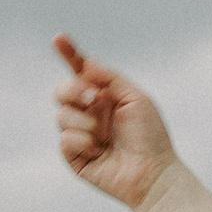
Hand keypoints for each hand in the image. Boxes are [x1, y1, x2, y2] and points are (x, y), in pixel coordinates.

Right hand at [53, 36, 211, 211]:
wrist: (153, 173)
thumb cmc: (151, 137)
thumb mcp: (136, 98)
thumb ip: (110, 78)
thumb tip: (86, 63)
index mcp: (103, 97)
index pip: (80, 72)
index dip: (68, 55)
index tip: (58, 38)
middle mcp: (89, 113)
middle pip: (62, 91)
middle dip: (73, 90)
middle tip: (93, 97)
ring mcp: (80, 134)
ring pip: (61, 115)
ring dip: (83, 121)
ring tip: (102, 134)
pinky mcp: (74, 157)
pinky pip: (64, 139)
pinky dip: (81, 140)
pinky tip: (98, 149)